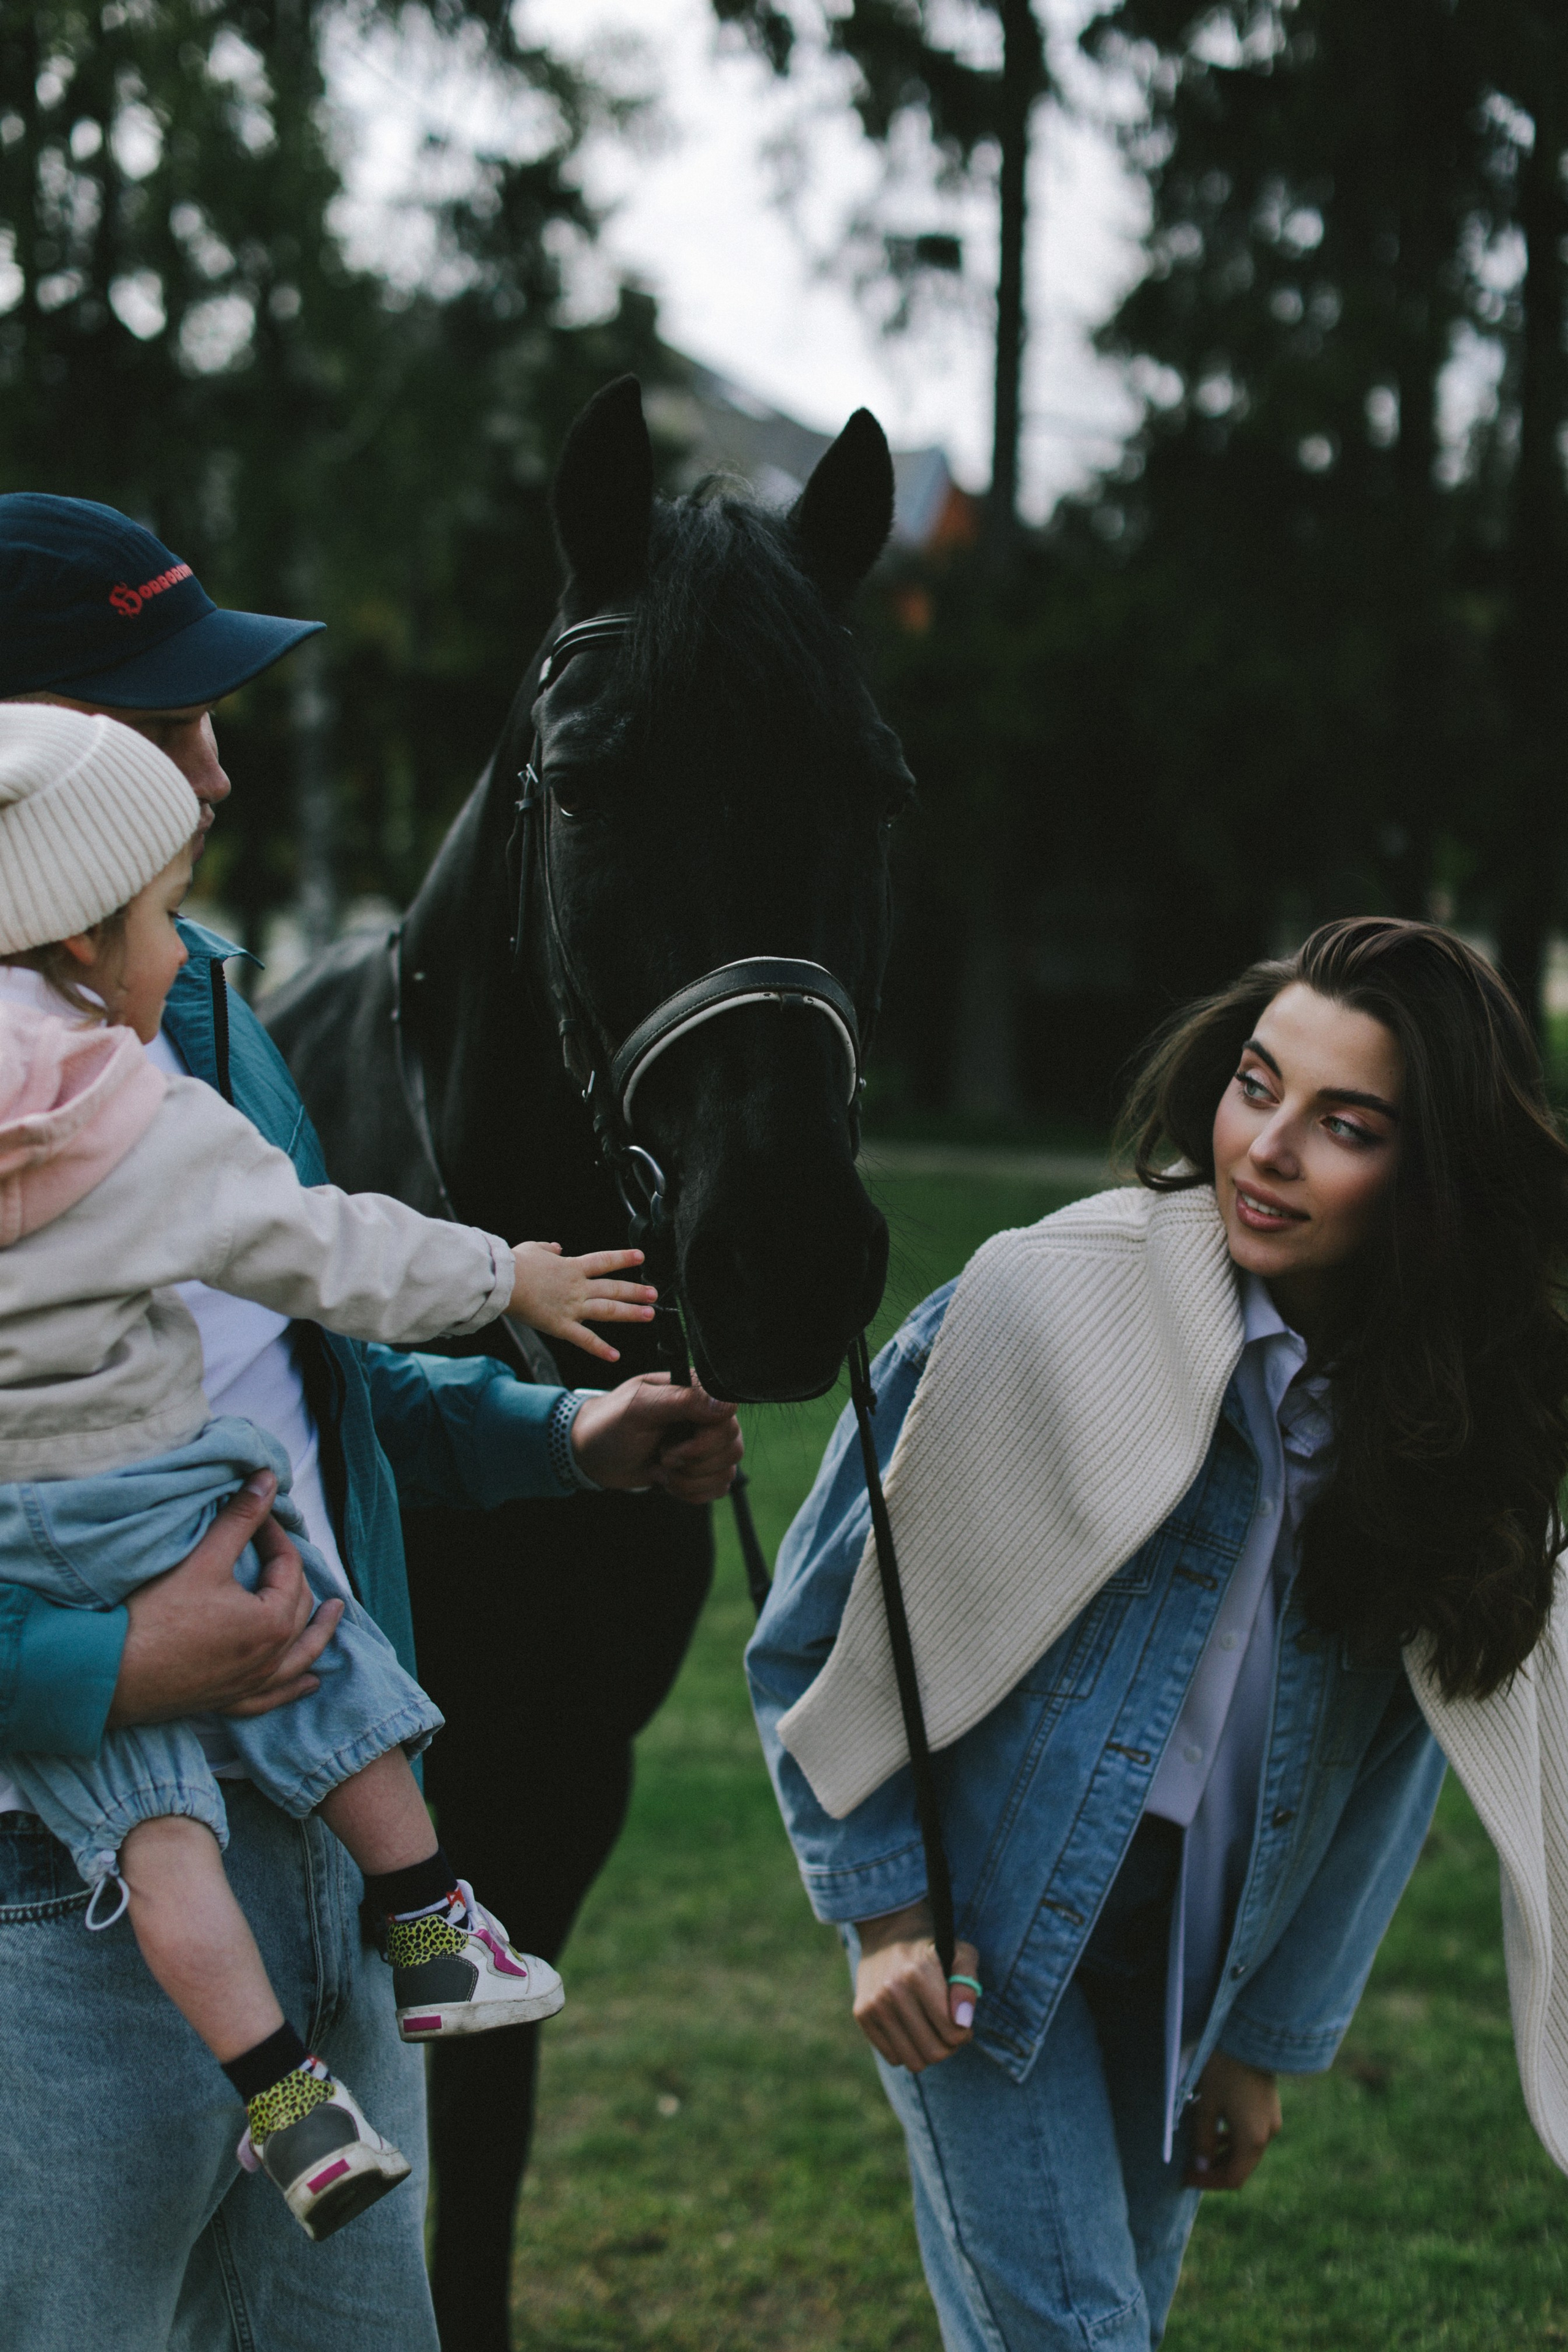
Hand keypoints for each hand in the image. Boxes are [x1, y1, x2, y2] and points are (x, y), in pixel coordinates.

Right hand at [107, 1472, 343, 1727]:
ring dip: (316, 1632)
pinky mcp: (228, 1701)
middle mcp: (271, 1657)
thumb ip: (241, 1518)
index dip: (274, 1535)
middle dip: (291, 1573)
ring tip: (333, 1613)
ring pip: (297, 1655)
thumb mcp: (204, 1559)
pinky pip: (272, 1696)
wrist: (109, 1673)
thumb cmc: (155, 1616)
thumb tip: (268, 1478)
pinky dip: (294, 1686)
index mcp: (273, 1622)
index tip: (257, 1515)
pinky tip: (309, 1681)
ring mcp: (251, 1683)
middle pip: (296, 1607)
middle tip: (276, 1546)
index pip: (288, 1567)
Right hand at [508, 1242, 656, 1362]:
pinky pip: (584, 1339)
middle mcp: (577, 1287)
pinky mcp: (561, 1325)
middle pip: (613, 1288)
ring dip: (630, 1313)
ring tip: (650, 1315)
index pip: (604, 1261)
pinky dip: (600, 1348)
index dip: (623, 1258)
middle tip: (654, 1294)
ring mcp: (572, 1307)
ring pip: (607, 1310)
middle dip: (635, 1291)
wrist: (504, 1281)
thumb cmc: (515, 1264)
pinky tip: (615, 1356)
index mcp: (571, 1267)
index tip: (640, 1257)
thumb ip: (548, 1248)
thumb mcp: (533, 1248)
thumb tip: (557, 1247)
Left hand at [570, 1372, 742, 1501]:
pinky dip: (691, 1492)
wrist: (594, 1455)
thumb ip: (682, 1401)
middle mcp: (707, 1415)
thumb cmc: (611, 1425)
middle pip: (732, 1446)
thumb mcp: (639, 1408)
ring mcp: (708, 1442)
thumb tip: (726, 1406)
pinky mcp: (703, 1467)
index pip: (728, 1415)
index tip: (673, 1447)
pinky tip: (668, 1481)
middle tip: (662, 1457)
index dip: (705, 1440)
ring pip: (727, 1470)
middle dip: (692, 1463)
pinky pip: (719, 1487)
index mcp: (695, 1390)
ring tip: (661, 1468)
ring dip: (689, 1480)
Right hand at [852, 1901, 981, 2072]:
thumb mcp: (961, 1953)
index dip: (964, 2034)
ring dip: (928, 2053)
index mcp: (919, 1974)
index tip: (964, 2025)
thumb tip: (963, 2022)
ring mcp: (874, 2004)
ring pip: (912, 2061)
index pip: (951, 2031)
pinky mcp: (861, 2014)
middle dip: (949, 2047)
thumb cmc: (933, 1948)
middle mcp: (892, 1990)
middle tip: (950, 2032)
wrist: (888, 1932)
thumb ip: (967, 1984)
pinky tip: (912, 2030)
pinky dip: (907, 2051)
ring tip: (933, 2033)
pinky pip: (893, 2057)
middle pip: (933, 2052)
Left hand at [1184, 2048, 1281, 2189]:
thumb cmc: (1223, 2070)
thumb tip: (1202, 2166)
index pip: (1232, 2178)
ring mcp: (1272, 2121)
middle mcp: (1268, 2135)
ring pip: (1247, 2151)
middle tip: (1191, 2167)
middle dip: (1215, 2170)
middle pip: (1241, 2167)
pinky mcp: (1270, 2109)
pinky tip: (1217, 2131)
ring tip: (1199, 2150)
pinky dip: (1234, 2140)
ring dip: (1224, 2155)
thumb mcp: (1207, 2106)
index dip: (1208, 2182)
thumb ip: (1204, 2140)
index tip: (1187, 2177)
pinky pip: (1252, 2135)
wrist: (1249, 2036)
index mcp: (1253, 2139)